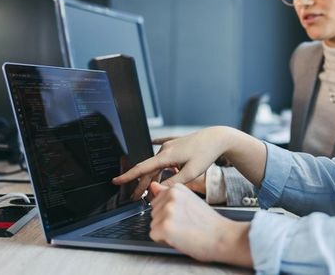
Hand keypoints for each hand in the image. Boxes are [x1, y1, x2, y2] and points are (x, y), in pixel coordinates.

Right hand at [114, 126, 235, 199]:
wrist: (218, 138)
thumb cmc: (206, 154)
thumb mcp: (191, 173)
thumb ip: (174, 183)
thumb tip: (160, 191)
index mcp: (166, 156)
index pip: (142, 169)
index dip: (128, 177)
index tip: (116, 181)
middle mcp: (165, 149)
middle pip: (149, 170)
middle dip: (141, 184)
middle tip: (135, 198)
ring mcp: (170, 145)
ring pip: (157, 163)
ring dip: (152, 176)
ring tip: (149, 189)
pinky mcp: (177, 143)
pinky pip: (163, 150)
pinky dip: (158, 156)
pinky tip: (152, 143)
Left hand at [148, 182, 251, 266]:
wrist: (223, 237)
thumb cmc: (209, 223)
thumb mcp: (189, 201)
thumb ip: (168, 194)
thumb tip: (153, 185)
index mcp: (177, 188)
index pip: (157, 200)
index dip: (168, 212)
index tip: (183, 215)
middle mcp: (171, 196)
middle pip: (153, 212)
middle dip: (164, 221)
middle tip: (184, 224)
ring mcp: (167, 211)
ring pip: (153, 224)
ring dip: (164, 231)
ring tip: (184, 230)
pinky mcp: (164, 227)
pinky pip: (154, 235)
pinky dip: (164, 240)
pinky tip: (180, 238)